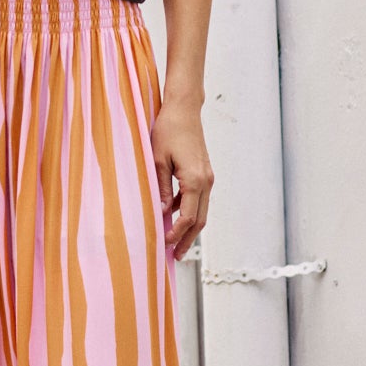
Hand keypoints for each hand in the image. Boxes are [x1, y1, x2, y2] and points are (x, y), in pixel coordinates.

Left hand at [151, 101, 212, 262]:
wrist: (184, 109)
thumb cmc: (168, 130)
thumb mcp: (157, 161)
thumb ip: (160, 189)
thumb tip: (160, 213)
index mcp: (195, 180)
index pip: (188, 217)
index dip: (177, 233)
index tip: (165, 244)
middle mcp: (206, 181)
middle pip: (200, 220)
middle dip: (188, 239)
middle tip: (177, 256)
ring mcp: (207, 177)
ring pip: (201, 210)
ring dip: (189, 227)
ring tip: (176, 243)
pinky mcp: (203, 172)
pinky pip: (197, 198)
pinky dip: (187, 210)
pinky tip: (172, 216)